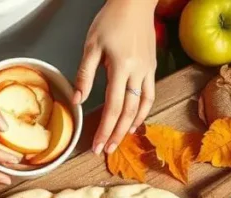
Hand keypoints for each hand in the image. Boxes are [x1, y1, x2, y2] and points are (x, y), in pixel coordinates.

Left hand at [75, 0, 157, 154]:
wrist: (135, 3)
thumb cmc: (111, 21)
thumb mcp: (91, 46)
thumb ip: (84, 75)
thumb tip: (78, 100)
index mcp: (121, 67)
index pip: (112, 106)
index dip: (105, 129)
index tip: (97, 145)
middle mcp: (138, 72)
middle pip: (128, 111)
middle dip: (117, 133)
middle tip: (106, 150)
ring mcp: (148, 71)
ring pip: (142, 106)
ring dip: (131, 126)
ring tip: (120, 140)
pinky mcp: (152, 68)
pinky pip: (149, 95)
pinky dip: (143, 111)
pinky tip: (135, 120)